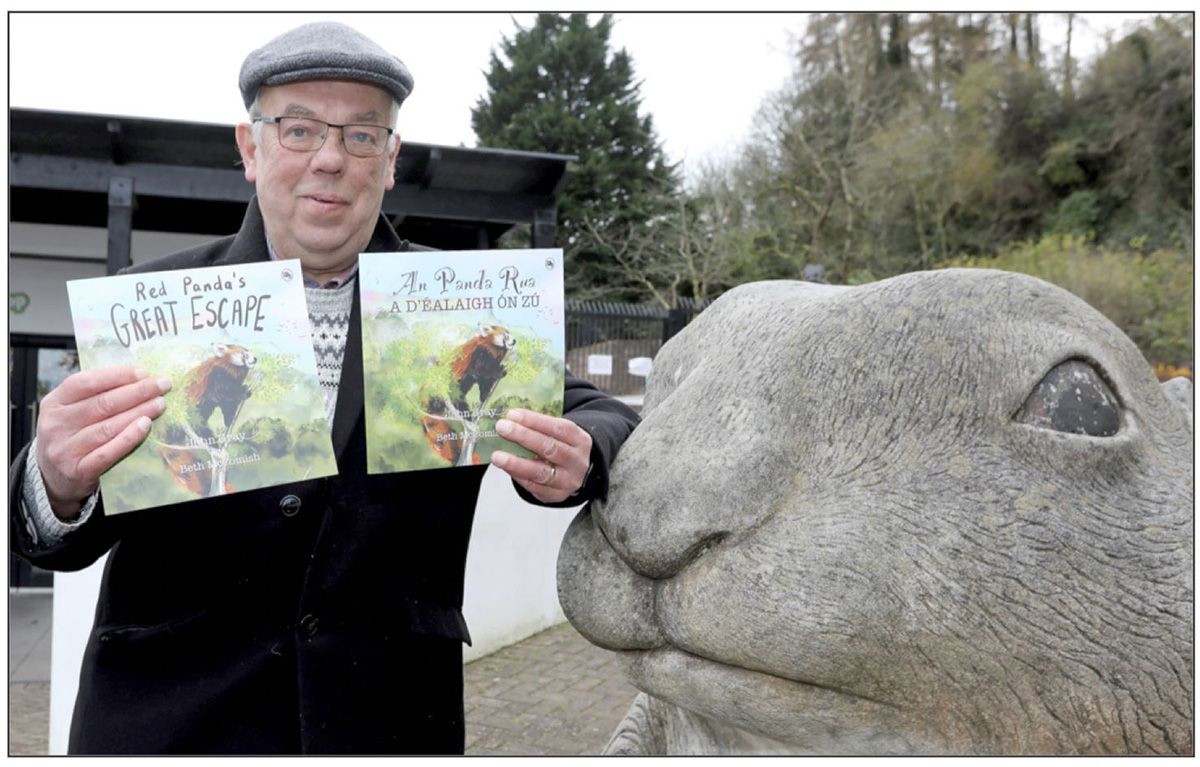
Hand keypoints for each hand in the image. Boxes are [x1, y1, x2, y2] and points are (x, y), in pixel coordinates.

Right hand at [35, 366, 170, 519]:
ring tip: (160, 403)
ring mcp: (66, 449)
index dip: (117, 375)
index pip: (85, 382)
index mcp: (54, 403)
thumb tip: (138, 377)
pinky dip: (129, 437)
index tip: (144, 372)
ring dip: (139, 412)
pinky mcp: (79, 470)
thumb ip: (96, 393)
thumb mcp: (72, 410)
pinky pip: (109, 452)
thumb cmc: (72, 434)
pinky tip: (146, 425)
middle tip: (163, 385)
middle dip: (137, 392)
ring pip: (108, 426)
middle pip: (102, 403)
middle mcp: (56, 425)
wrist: (53, 476)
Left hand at [491, 409, 592, 503]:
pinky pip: (534, 487)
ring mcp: (568, 481)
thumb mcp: (559, 435)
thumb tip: (509, 420)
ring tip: (497, 456)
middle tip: (502, 428)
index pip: (558, 428)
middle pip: (550, 448)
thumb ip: (539, 428)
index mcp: (580, 440)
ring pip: (541, 472)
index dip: (534, 421)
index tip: (513, 414)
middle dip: (524, 437)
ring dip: (516, 463)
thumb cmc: (561, 447)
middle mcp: (577, 461)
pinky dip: (517, 476)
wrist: (575, 473)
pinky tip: (505, 467)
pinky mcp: (556, 495)